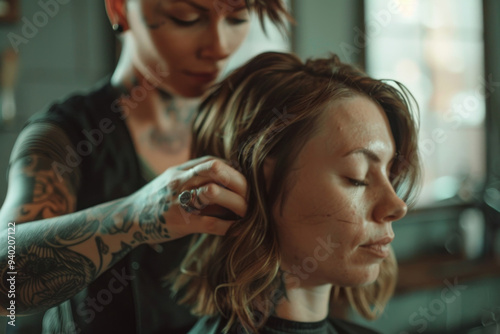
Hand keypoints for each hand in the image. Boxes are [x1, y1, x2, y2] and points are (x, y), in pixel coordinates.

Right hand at [127, 156, 247, 243]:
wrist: (129, 219)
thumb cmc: (159, 200)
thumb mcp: (175, 181)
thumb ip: (197, 178)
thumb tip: (231, 184)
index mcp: (181, 170)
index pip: (215, 161)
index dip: (235, 171)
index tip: (247, 183)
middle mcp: (180, 180)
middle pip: (216, 169)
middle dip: (239, 182)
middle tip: (252, 197)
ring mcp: (178, 200)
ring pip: (213, 192)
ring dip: (237, 202)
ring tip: (247, 212)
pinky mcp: (181, 223)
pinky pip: (210, 223)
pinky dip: (228, 226)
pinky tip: (237, 229)